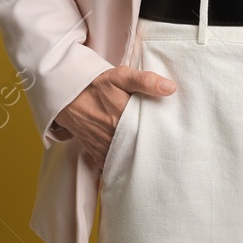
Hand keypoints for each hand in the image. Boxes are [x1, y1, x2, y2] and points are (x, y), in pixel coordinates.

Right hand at [54, 66, 175, 165]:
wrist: (69, 95)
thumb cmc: (98, 85)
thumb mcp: (121, 76)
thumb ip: (146, 81)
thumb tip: (170, 88)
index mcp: (124, 117)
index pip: (151, 132)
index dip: (163, 134)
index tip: (173, 136)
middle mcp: (114, 136)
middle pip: (140, 149)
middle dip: (153, 150)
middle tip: (167, 150)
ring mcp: (104, 147)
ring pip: (127, 160)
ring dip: (138, 159)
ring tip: (154, 160)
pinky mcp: (97, 153)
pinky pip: (113, 165)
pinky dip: (123, 165)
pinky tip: (133, 163)